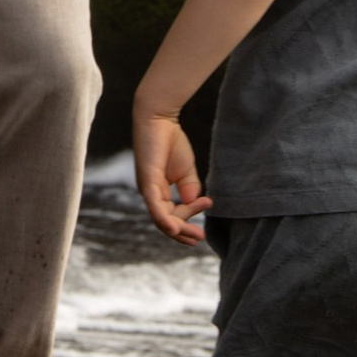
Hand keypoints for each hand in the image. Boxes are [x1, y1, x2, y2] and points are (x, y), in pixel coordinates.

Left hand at [135, 106, 209, 244]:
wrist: (159, 117)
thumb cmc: (170, 141)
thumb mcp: (185, 170)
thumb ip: (189, 188)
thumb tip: (192, 204)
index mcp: (157, 192)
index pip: (173, 213)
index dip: (191, 215)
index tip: (208, 203)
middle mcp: (150, 194)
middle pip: (166, 222)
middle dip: (183, 232)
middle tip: (199, 238)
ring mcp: (147, 188)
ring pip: (161, 218)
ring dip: (178, 230)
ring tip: (194, 236)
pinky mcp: (147, 180)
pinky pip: (154, 206)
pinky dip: (163, 219)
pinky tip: (173, 229)